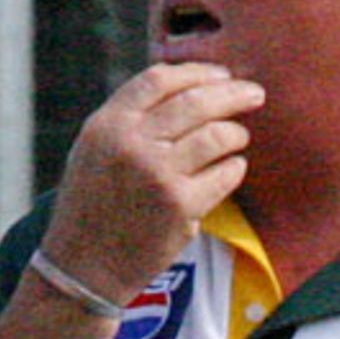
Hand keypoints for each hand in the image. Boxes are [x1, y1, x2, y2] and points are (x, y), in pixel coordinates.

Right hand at [42, 62, 264, 302]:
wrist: (84, 266)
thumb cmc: (92, 207)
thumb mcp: (94, 150)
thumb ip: (130, 119)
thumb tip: (185, 90)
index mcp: (108, 124)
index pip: (159, 79)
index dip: (197, 72)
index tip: (221, 75)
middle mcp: (132, 144)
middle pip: (196, 101)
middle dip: (233, 93)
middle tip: (254, 93)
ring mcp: (159, 174)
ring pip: (217, 136)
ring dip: (236, 133)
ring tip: (238, 138)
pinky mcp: (182, 206)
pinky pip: (225, 174)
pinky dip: (235, 168)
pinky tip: (232, 169)